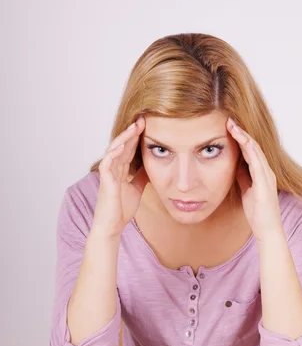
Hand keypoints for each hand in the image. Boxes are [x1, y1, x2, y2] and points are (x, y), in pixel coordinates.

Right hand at [92, 116, 148, 237]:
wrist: (112, 226)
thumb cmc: (121, 209)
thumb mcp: (137, 188)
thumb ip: (141, 176)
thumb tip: (152, 165)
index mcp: (120, 170)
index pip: (129, 148)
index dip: (137, 137)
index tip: (148, 126)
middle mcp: (113, 169)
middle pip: (122, 145)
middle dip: (132, 132)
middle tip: (143, 119)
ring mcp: (108, 174)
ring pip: (114, 150)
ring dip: (124, 138)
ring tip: (134, 127)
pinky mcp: (105, 182)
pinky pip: (107, 163)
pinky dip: (113, 153)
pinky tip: (121, 145)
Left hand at [226, 117, 281, 242]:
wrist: (268, 230)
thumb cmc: (258, 213)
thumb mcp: (246, 190)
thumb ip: (243, 177)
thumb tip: (235, 165)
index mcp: (262, 173)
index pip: (251, 150)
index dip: (240, 138)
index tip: (228, 127)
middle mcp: (267, 171)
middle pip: (253, 146)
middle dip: (241, 132)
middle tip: (229, 120)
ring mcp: (267, 176)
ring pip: (256, 150)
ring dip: (244, 136)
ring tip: (232, 125)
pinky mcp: (265, 183)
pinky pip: (257, 161)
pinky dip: (249, 149)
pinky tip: (241, 140)